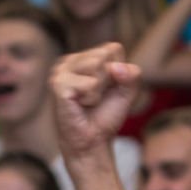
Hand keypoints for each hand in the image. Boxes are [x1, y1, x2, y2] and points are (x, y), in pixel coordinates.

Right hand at [51, 45, 140, 159]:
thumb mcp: (127, 92)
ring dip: (99, 90)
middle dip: (109, 80)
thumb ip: (132, 75)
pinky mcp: (58, 83)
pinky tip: (80, 105)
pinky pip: (90, 84)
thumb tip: (116, 67)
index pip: (114, 48)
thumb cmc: (105, 115)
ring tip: (88, 101)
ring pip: (97, 66)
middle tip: (96, 97)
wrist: (91, 141)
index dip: (120, 71)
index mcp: (85, 57)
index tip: (109, 88)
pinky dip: (91, 98)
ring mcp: (61, 70)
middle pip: (105, 55)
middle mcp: (70, 59)